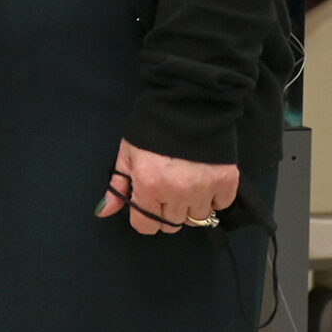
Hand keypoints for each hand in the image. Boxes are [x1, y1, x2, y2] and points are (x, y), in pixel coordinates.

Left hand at [98, 138, 238, 235]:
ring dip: (190, 208)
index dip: (144, 217)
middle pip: (172, 225)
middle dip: (165, 212)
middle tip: (166, 190)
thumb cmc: (151, 129)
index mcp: (149, 185)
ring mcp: (204, 189)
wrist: (187, 104)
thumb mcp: (127, 154)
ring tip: (186, 186)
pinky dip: (213, 199)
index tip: (147, 204)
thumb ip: (118, 185)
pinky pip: (220, 206)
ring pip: (197, 219)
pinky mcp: (227, 182)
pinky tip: (204, 182)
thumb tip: (104, 211)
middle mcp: (177, 192)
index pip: (146, 226)